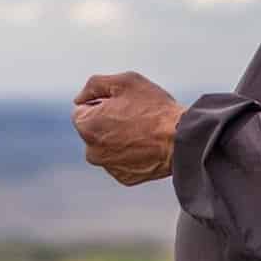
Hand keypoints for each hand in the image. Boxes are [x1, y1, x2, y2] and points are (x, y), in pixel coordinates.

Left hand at [71, 71, 185, 185]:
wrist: (182, 139)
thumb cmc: (154, 108)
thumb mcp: (123, 82)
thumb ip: (94, 86)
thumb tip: (79, 99)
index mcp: (86, 126)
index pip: (83, 110)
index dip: (103, 103)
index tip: (123, 105)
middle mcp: (92, 151)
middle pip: (94, 130)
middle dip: (108, 122)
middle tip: (135, 117)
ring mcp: (108, 167)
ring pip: (107, 147)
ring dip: (118, 139)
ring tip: (143, 132)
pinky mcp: (124, 178)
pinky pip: (122, 161)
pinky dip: (130, 154)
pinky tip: (147, 146)